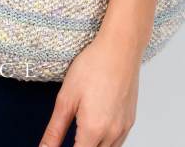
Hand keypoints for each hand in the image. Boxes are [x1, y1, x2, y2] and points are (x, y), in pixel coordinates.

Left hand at [37, 32, 141, 146]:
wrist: (120, 47)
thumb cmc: (94, 66)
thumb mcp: (66, 97)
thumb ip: (54, 130)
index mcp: (93, 129)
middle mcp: (112, 133)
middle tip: (70, 137)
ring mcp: (124, 128)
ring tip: (81, 135)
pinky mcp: (130, 120)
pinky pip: (118, 143)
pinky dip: (106, 143)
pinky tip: (96, 130)